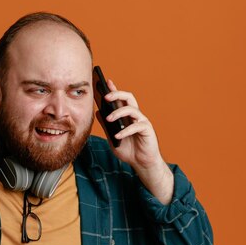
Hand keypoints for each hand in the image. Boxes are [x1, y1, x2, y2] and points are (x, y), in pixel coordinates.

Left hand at [99, 79, 173, 203]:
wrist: (141, 163)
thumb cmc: (128, 150)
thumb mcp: (112, 138)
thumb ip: (107, 126)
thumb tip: (98, 112)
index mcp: (127, 116)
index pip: (121, 99)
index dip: (114, 89)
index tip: (105, 82)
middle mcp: (135, 115)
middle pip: (129, 98)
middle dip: (117, 94)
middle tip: (106, 96)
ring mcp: (142, 122)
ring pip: (132, 109)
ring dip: (118, 112)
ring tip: (108, 118)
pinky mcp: (147, 130)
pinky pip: (137, 126)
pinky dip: (126, 131)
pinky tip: (117, 136)